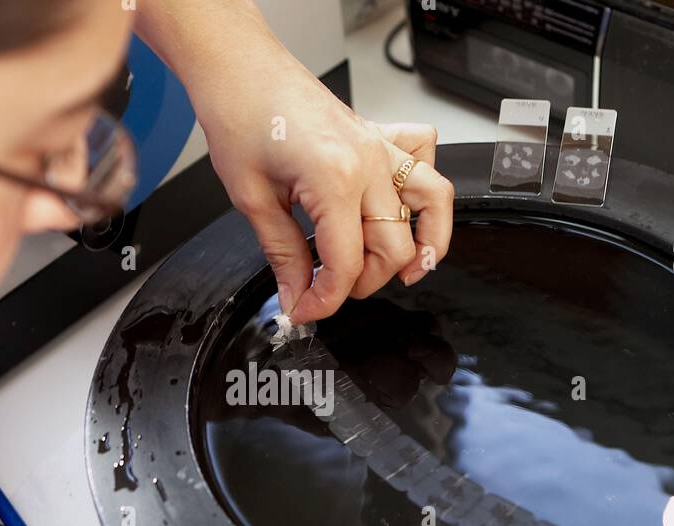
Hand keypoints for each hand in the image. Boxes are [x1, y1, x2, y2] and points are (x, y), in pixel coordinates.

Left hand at [190, 51, 453, 324]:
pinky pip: (424, 160)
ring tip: (404, 271)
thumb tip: (297, 297)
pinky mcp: (380, 136)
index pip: (347, 265)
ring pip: (434, 204)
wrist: (239, 68)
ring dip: (425, 244)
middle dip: (362, 283)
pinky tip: (402, 207)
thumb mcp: (252, 199)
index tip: (304, 310)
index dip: (326, 301)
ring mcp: (380, 147)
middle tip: (326, 290)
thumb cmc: (240, 116)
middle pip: (394, 247)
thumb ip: (282, 255)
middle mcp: (369, 163)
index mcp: (336, 180)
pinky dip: (423, 188)